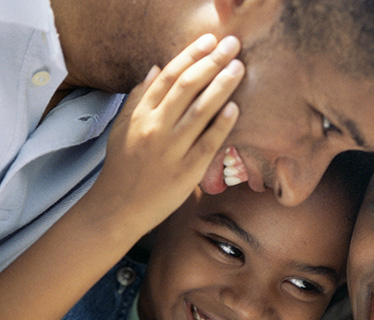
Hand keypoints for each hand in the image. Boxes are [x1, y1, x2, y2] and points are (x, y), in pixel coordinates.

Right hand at [87, 34, 244, 233]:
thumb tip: (157, 68)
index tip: (209, 41)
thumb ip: (138, 98)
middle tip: (232, 45)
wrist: (118, 208)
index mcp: (141, 114)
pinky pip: (207, 143)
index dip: (191, 55)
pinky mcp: (186, 172)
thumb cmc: (122, 166)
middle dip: (212, 62)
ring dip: (222, 86)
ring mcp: (172, 150)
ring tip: (239, 68)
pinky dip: (221, 124)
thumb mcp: (122, 127)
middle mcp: (156, 128)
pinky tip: (235, 107)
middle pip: (187, 87)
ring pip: (200, 110)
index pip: (169, 76)